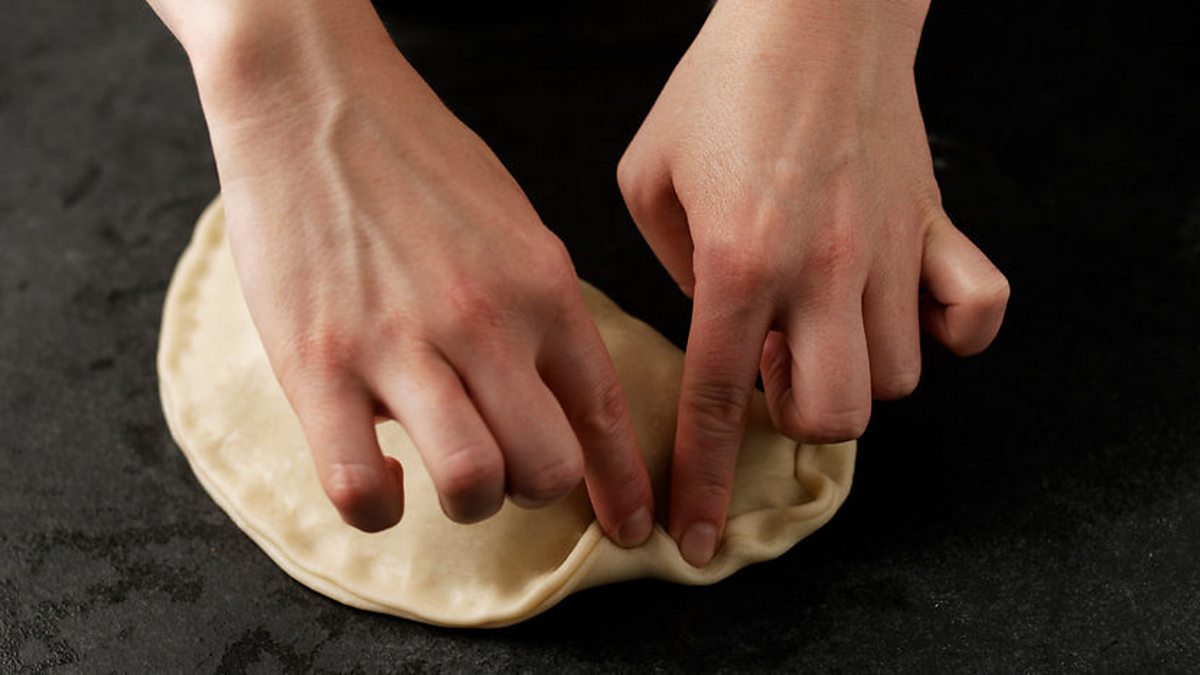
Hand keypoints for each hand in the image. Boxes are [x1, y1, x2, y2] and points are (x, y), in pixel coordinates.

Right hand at [171, 2, 653, 543]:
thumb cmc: (414, 157)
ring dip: (467, 501)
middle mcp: (485, 321)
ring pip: (471, 483)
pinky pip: (360, 486)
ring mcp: (401, 345)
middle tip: (509, 473)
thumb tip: (546, 384)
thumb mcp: (512, 223)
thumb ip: (538, 306)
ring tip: (445, 475)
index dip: (623, 484)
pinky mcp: (318, 364)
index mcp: (541, 285)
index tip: (629, 526)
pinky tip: (381, 481)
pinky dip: (378, 507)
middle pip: (547, 465)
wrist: (312, 95)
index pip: (603, 410)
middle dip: (537, 491)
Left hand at [617, 0, 1008, 565]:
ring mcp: (889, 251)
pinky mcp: (936, 225)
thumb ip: (668, 269)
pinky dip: (951, 333)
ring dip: (853, 372)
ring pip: (896, 379)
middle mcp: (819, 271)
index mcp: (734, 262)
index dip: (702, 483)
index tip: (693, 541)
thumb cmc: (717, 90)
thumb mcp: (648, 178)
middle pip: (833, 414)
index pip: (716, 403)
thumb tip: (715, 326)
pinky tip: (906, 311)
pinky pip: (978, 314)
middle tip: (773, 366)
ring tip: (824, 323)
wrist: (811, 16)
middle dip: (796, 417)